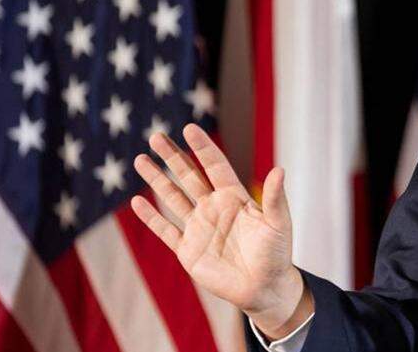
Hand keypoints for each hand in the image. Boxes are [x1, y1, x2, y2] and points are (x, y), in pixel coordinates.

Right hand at [130, 124, 311, 338]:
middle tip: (155, 137)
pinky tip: (137, 201)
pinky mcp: (188, 250)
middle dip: (173, 157)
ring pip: (173, 198)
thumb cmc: (277, 253)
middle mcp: (214, 208)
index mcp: (235, 197)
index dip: (202, 148)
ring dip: (157, 180)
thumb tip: (280, 169)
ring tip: (141, 160)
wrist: (265, 287)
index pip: (215, 166)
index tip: (188, 129)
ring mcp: (199, 227)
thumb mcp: (279, 223)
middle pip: (189, 176)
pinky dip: (151, 217)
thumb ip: (276, 198)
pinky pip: (165, 230)